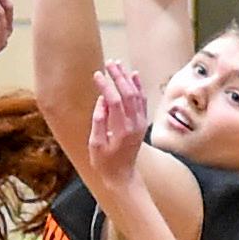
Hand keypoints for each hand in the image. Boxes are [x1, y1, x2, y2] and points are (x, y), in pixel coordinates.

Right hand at [83, 58, 150, 202]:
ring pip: (137, 95)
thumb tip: (102, 100)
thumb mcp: (95, 145)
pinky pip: (142, 101)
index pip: (114, 101)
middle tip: (109, 63)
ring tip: (119, 65)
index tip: (97, 75)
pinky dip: (139, 87)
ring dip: (128, 79)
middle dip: (118, 76)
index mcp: (121, 130)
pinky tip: (134, 75)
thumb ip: (98, 121)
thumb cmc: (105, 163)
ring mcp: (141, 124)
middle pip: (128, 94)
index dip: (106, 86)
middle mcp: (134, 125)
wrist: (122, 176)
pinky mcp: (142, 124)